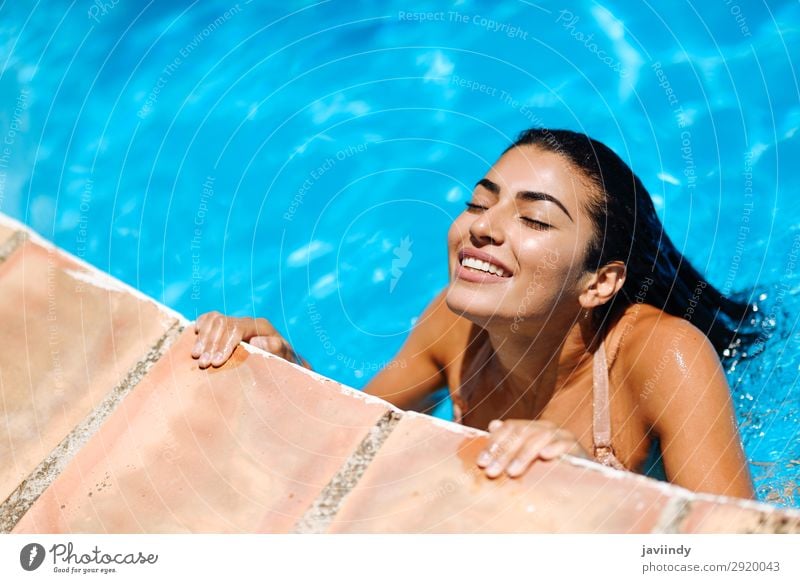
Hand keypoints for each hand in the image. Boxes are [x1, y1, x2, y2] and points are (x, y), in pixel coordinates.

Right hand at [192, 311, 307, 368]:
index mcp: (260, 326)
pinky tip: (195, 334)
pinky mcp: (229, 327)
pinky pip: (211, 318)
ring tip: (196, 356)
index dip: (224, 344)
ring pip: (214, 320)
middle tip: (203, 363)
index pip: (236, 328)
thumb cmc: (284, 361)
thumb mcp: (285, 357)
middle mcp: (247, 321)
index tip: (217, 362)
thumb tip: (256, 340)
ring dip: (203, 337)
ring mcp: (237, 322)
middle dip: (211, 343)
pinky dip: (202, 324)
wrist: (283, 360)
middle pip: (222, 324)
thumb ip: (274, 348)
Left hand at [476, 419, 590, 478]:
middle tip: (492, 472)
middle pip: (521, 433)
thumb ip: (510, 443)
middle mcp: (545, 428)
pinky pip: (564, 444)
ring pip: (539, 438)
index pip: (509, 428)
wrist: (584, 476)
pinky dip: (555, 448)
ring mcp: (561, 435)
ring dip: (524, 455)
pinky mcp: (577, 447)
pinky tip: (545, 457)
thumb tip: (492, 425)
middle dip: (504, 453)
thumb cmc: (550, 468)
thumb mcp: (527, 458)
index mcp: (531, 428)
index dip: (493, 444)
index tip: (481, 463)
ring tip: (512, 472)